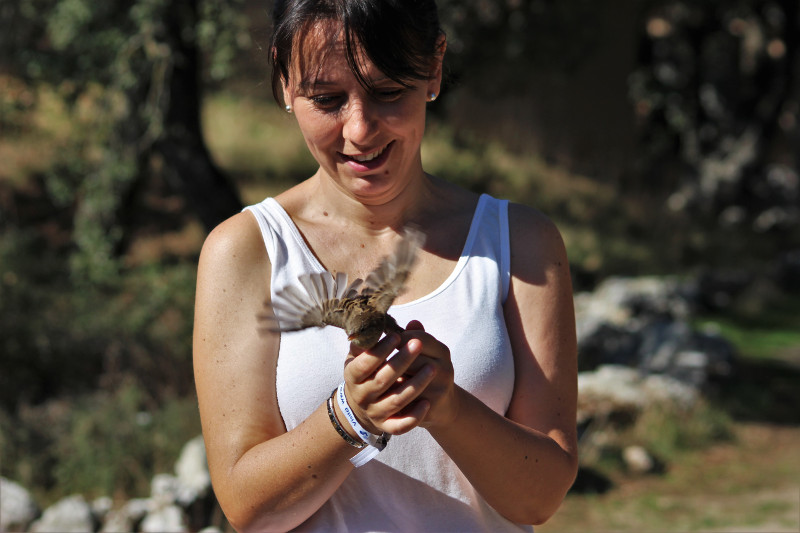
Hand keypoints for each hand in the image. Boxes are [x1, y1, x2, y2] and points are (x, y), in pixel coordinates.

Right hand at [342, 321, 456, 436]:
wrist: (364, 404)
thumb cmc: (367, 371)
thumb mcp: (364, 354)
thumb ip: (374, 339)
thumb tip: (383, 321)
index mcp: (352, 375)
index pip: (364, 363)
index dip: (380, 350)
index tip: (397, 336)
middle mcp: (361, 396)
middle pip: (382, 380)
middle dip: (402, 361)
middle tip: (418, 344)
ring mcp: (373, 412)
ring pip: (395, 401)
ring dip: (415, 385)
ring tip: (433, 368)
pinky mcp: (386, 426)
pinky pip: (400, 426)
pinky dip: (414, 416)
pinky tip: (427, 403)